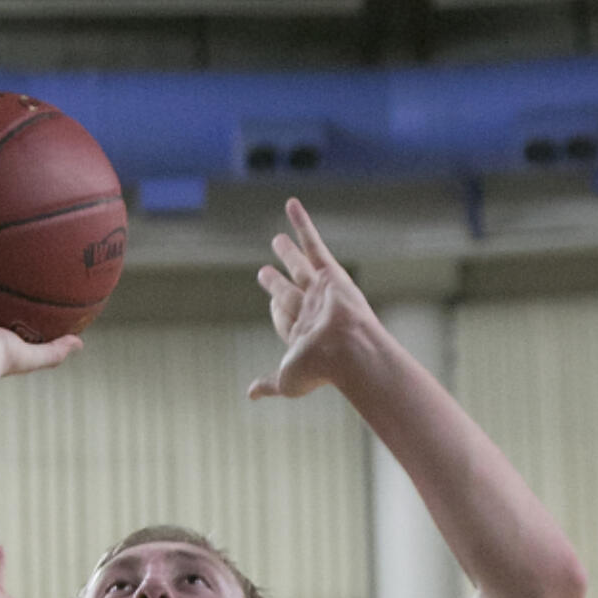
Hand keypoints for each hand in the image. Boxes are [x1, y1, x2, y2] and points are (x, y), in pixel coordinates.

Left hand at [248, 199, 378, 400]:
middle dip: (279, 282)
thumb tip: (251, 393)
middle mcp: (313, 310)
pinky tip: (290, 204)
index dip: (276, 312)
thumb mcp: (287, 381)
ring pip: (300, 266)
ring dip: (288, 252)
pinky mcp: (330, 271)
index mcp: (305, 334)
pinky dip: (302, 222)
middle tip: (266, 271)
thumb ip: (270, 384)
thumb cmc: (319, 370)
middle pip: (291, 291)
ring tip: (277, 239)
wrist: (346, 351)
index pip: (284, 318)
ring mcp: (322, 290)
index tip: (272, 304)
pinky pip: (312, 242)